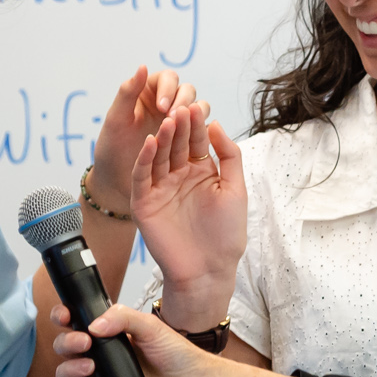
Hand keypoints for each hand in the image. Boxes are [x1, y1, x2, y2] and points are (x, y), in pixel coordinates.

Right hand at [51, 302, 210, 376]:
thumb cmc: (177, 355)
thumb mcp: (150, 326)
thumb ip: (122, 317)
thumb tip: (93, 325)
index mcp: (109, 335)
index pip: (76, 324)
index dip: (63, 319)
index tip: (64, 317)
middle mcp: (102, 357)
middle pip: (65, 349)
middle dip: (66, 344)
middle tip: (84, 342)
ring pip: (67, 376)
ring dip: (70, 369)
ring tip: (91, 367)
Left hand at [90, 66, 201, 214]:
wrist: (115, 182)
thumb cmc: (111, 150)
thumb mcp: (115, 120)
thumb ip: (127, 93)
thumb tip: (143, 66)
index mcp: (149, 93)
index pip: (168, 79)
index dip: (168, 89)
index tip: (162, 107)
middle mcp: (167, 104)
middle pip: (187, 91)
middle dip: (183, 103)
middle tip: (174, 120)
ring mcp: (180, 123)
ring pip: (199, 109)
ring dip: (195, 116)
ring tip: (184, 131)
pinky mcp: (189, 141)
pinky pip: (201, 132)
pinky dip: (201, 133)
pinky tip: (193, 143)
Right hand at [133, 104, 245, 310]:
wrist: (208, 270)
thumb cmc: (226, 234)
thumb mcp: (234, 189)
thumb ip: (228, 156)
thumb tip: (216, 124)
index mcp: (200, 172)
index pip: (195, 142)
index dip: (196, 126)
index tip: (197, 107)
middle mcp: (178, 176)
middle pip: (175, 145)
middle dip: (178, 127)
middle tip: (179, 107)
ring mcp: (159, 188)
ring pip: (157, 157)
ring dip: (161, 138)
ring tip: (167, 121)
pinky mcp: (143, 202)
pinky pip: (141, 176)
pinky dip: (144, 159)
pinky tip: (150, 143)